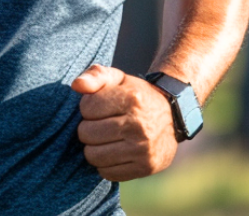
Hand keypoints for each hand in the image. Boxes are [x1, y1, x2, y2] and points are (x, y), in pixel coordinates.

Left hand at [71, 64, 177, 181]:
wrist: (172, 116)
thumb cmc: (135, 96)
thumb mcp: (117, 78)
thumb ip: (94, 75)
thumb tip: (76, 85)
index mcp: (132, 99)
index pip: (86, 108)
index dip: (87, 107)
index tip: (98, 107)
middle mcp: (139, 125)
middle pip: (87, 134)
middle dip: (87, 129)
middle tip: (98, 125)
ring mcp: (144, 149)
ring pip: (94, 156)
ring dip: (93, 148)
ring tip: (103, 140)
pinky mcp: (146, 167)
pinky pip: (108, 173)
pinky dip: (105, 165)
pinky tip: (113, 152)